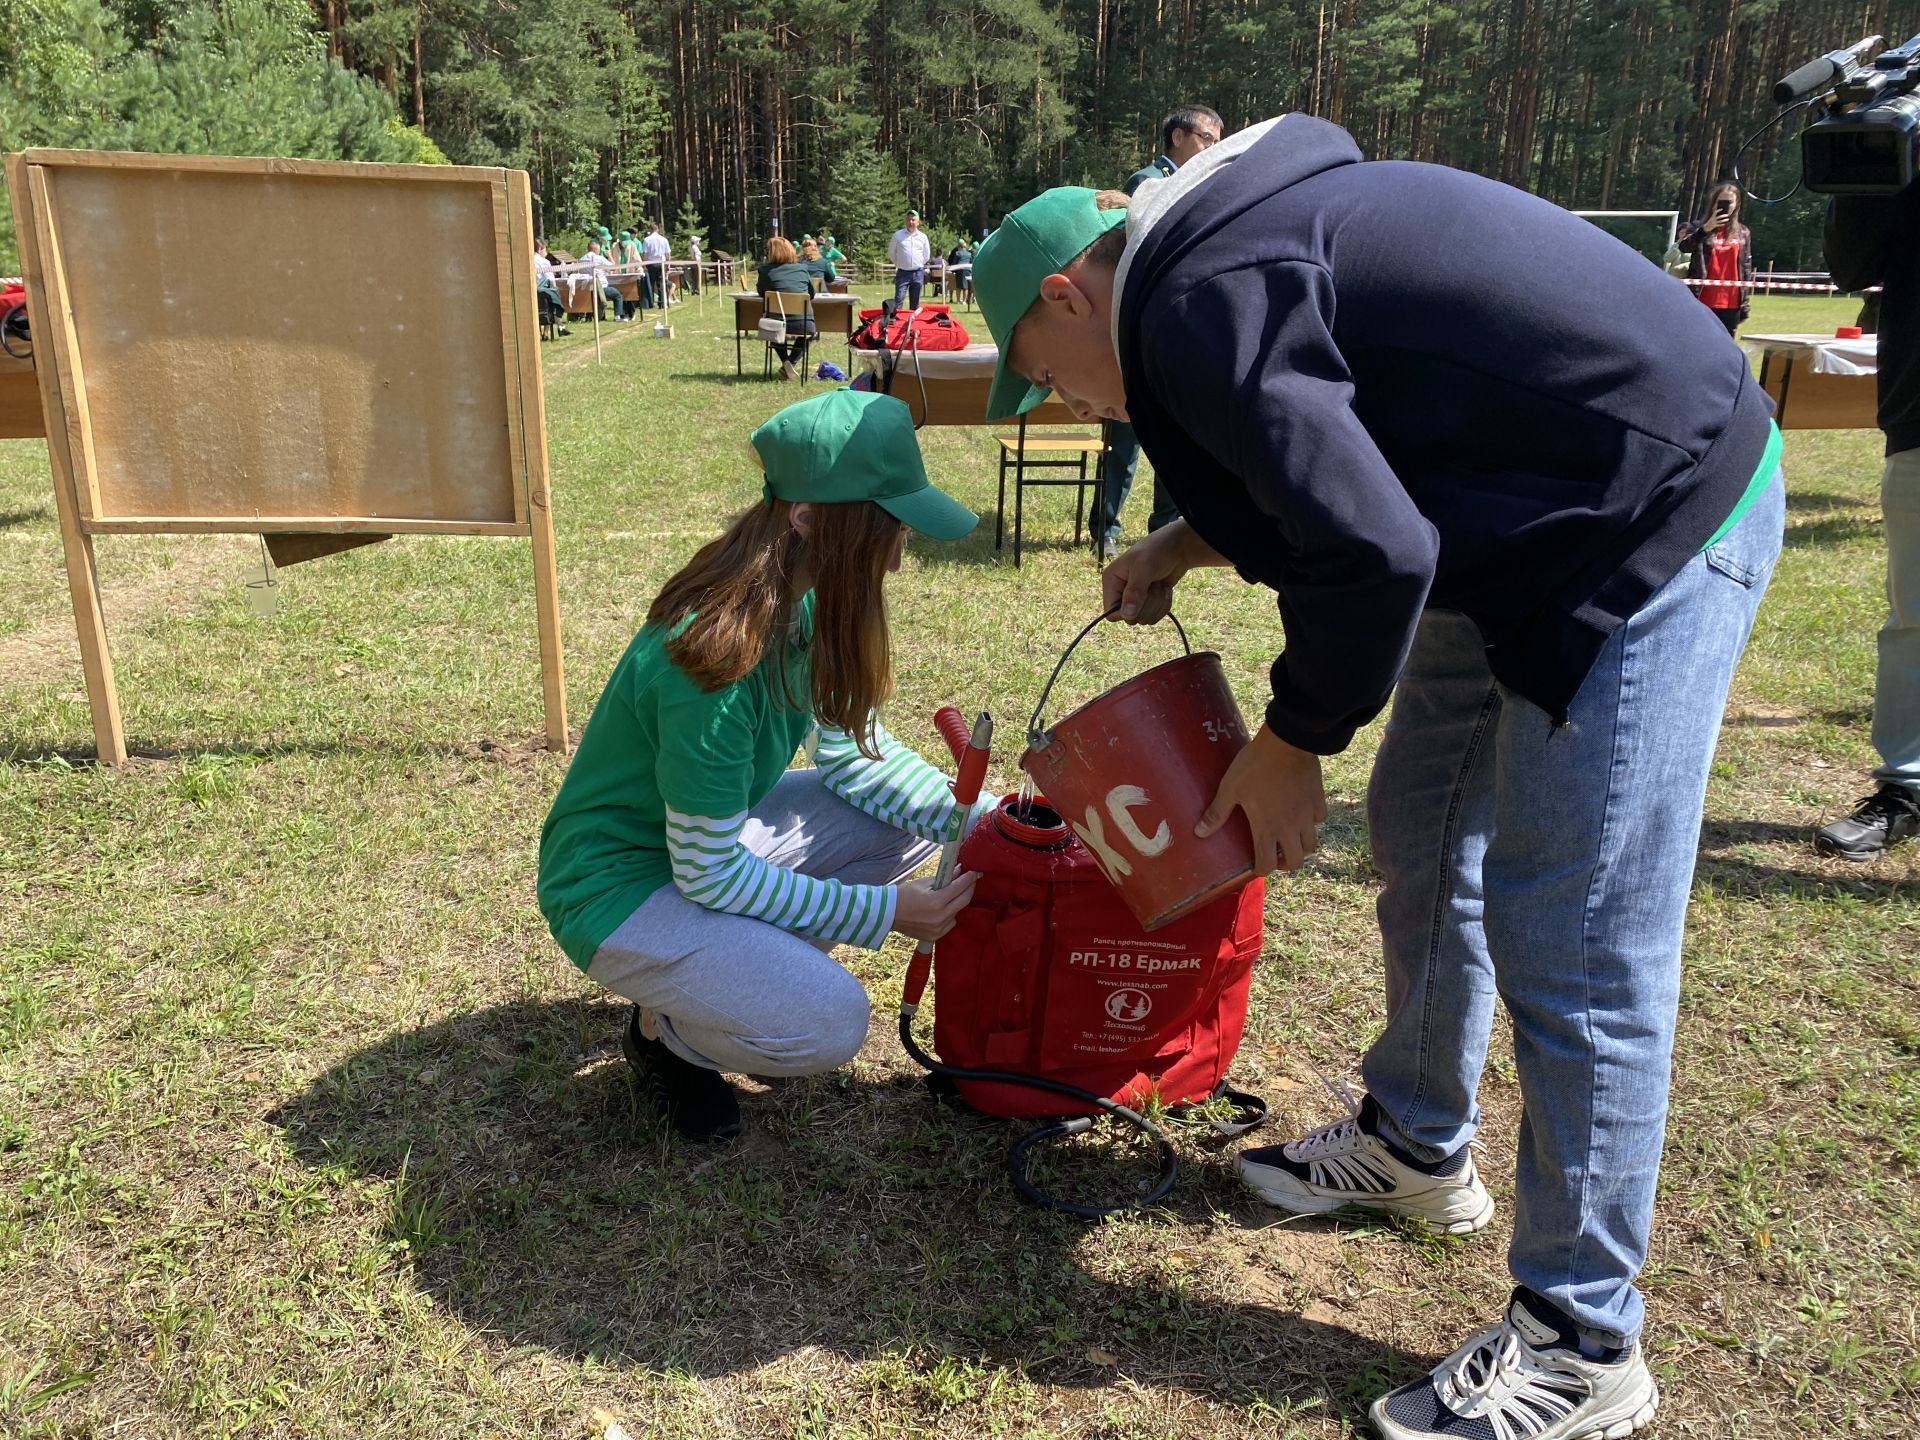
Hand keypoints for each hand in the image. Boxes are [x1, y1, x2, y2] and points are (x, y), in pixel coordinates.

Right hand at [893, 870, 979, 942]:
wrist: (887, 914)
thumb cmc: (903, 894)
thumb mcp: (924, 883)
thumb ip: (944, 879)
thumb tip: (959, 871)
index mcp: (936, 901)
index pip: (960, 887)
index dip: (970, 878)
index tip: (976, 872)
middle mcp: (940, 916)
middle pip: (965, 900)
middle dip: (969, 888)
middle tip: (972, 880)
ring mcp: (939, 928)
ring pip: (958, 912)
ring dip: (959, 901)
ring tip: (954, 893)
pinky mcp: (936, 936)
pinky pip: (951, 923)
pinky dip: (951, 914)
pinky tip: (944, 908)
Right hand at [1100, 520, 1221, 623]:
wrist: (1178, 547)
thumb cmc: (1157, 551)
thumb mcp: (1144, 568)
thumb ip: (1134, 592)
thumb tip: (1127, 615)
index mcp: (1112, 582)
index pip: (1111, 613)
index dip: (1127, 613)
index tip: (1141, 600)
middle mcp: (1121, 592)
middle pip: (1130, 618)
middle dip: (1147, 606)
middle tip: (1154, 587)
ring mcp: (1136, 597)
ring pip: (1144, 619)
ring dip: (1157, 604)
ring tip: (1160, 586)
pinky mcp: (1149, 601)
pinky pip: (1155, 616)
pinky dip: (1164, 605)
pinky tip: (1165, 589)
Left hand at [1195, 726, 1328, 874]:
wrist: (1287, 742)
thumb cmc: (1255, 766)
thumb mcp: (1231, 788)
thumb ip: (1217, 813)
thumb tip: (1199, 832)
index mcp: (1267, 829)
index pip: (1267, 865)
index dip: (1260, 870)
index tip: (1255, 864)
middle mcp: (1290, 828)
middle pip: (1296, 862)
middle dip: (1285, 863)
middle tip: (1275, 853)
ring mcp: (1307, 815)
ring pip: (1311, 844)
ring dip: (1300, 846)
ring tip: (1289, 837)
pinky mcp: (1319, 800)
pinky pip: (1320, 819)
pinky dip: (1312, 822)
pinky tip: (1302, 812)